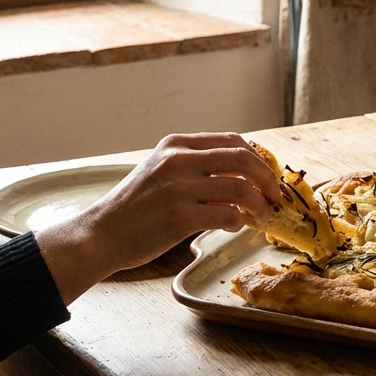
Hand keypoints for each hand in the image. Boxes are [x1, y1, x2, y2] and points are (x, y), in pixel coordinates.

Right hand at [37, 133, 280, 303]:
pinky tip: (235, 227)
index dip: (259, 159)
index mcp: (176, 144)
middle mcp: (178, 159)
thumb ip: (196, 167)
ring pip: (241, 189)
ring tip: (262, 217)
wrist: (101, 234)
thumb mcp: (161, 172)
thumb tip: (243, 174)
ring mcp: (179, 187)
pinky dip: (239, 222)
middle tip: (274, 197)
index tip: (267, 176)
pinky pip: (228, 215)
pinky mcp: (180, 216)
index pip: (233, 141)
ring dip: (259, 206)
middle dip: (267, 179)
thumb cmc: (134, 208)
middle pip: (244, 159)